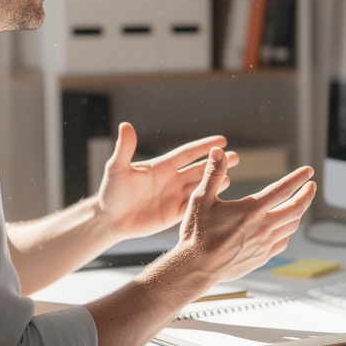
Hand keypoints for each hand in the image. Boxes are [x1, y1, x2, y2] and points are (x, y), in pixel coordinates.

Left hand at [96, 122, 238, 239]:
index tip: (222, 140)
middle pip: (199, 168)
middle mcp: (171, 180)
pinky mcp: (173, 214)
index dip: (204, 146)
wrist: (109, 220)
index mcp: (161, 166)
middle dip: (217, 162)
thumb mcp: (117, 169)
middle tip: (236, 157)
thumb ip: (125, 149)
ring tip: (231, 174)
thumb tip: (125, 125)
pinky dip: (207, 200)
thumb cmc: (111, 192)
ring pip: (199, 186)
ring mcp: (173, 197)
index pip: (187, 153)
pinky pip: (194, 206)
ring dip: (215, 181)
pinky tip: (219, 196)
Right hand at [176, 147, 316, 283]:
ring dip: (298, 213)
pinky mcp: (261, 258)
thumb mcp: (201, 199)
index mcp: (251, 210)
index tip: (308, 171)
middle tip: (311, 187)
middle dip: (307, 195)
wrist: (196, 267)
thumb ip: (213, 174)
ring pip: (292, 226)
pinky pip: (282, 243)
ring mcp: (264, 244)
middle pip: (296, 209)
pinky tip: (283, 228)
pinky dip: (287, 232)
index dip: (298, 178)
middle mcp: (262, 227)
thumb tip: (218, 152)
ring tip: (298, 205)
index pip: (283, 190)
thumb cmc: (197, 233)